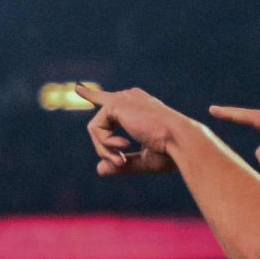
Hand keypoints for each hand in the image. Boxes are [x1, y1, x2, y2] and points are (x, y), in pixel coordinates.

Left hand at [76, 85, 194, 176]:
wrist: (181, 141)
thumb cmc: (171, 152)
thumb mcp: (145, 160)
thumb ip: (123, 164)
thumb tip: (99, 169)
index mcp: (141, 106)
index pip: (113, 100)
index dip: (94, 96)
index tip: (78, 89)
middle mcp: (131, 98)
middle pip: (101, 116)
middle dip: (103, 143)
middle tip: (120, 161)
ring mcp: (123, 98)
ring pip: (97, 129)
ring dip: (106, 150)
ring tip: (123, 159)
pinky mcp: (115, 104)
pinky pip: (96, 129)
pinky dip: (105, 144)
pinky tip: (124, 146)